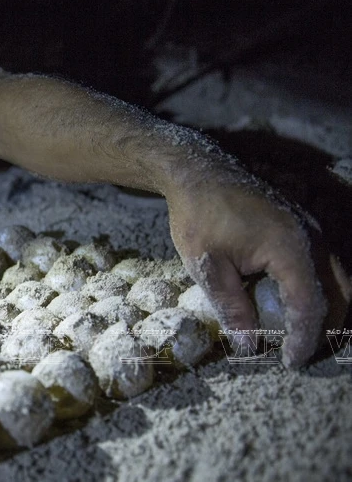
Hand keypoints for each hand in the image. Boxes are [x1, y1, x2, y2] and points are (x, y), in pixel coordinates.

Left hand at [166, 180, 350, 367]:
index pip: (311, 304)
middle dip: (329, 328)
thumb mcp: (207, 266)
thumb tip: (250, 345)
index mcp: (290, 247)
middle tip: (304, 354)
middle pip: (341, 293)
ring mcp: (314, 228)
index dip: (305, 338)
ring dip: (332, 309)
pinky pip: (330, 264)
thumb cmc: (199, 216)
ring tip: (308, 337)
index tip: (292, 362)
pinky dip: (326, 290)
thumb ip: (231, 307)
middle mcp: (313, 236)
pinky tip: (304, 306)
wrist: (198, 173)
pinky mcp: (307, 226)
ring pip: (342, 278)